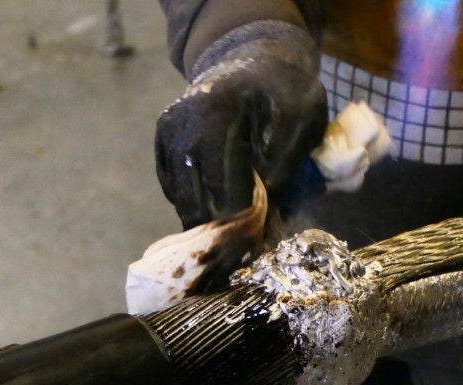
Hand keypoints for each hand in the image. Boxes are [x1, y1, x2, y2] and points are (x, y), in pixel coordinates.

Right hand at [155, 21, 327, 229]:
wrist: (256, 60)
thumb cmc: (284, 91)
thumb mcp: (301, 120)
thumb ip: (285, 164)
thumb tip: (266, 214)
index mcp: (216, 114)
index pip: (221, 186)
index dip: (242, 219)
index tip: (260, 238)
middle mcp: (181, 124)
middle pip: (194, 198)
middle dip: (222, 227)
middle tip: (246, 246)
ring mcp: (167, 133)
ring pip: (181, 198)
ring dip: (206, 220)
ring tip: (234, 233)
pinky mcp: (162, 142)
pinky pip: (174, 188)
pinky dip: (195, 203)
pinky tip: (218, 208)